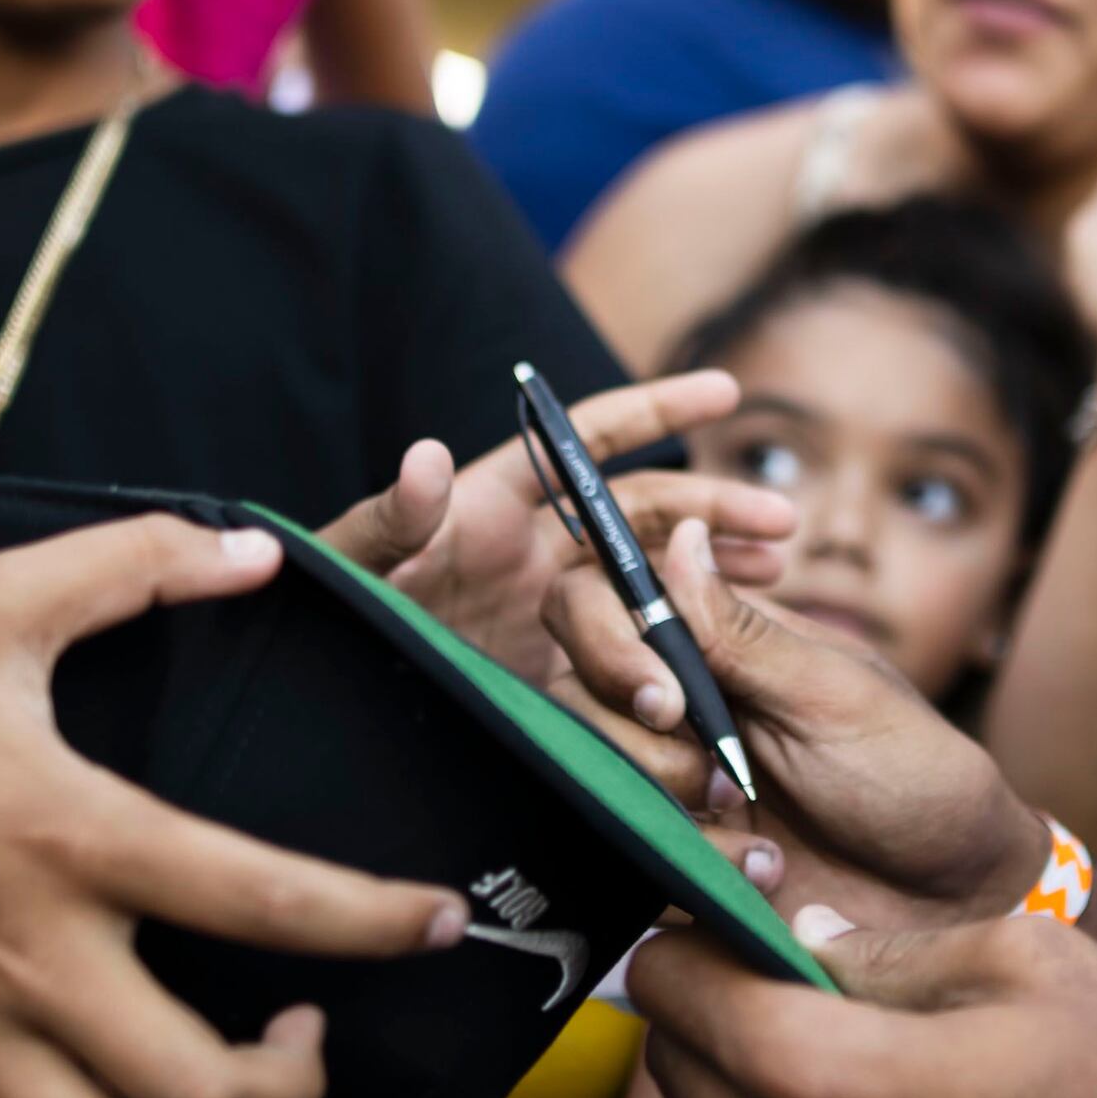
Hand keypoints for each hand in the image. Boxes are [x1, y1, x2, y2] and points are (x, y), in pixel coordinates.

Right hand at [0, 514, 470, 1097]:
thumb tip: (258, 552)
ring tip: (207, 1095)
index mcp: (71, 833)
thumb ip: (134, 565)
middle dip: (291, 1092)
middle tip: (300, 1038)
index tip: (439, 925)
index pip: (264, 897)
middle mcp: (27, 957)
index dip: (374, 923)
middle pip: (204, 1097)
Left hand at [323, 368, 792, 689]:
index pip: (587, 441)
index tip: (726, 390)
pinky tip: (726, 665)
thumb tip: (426, 457)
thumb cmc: (322, 618)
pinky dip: (680, 655)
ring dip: (711, 577)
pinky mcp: (553, 677)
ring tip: (773, 585)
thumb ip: (388, 518)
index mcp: (492, 502)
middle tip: (781, 529)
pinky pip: (631, 658)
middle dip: (715, 512)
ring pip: (649, 583)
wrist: (315, 707)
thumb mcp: (350, 568)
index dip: (656, 408)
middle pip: (643, 514)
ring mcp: (549, 613)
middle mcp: (533, 551)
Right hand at [544, 520, 1041, 918]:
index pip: (607, 599)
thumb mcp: (833, 695)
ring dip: (659, 793)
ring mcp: (668, 780)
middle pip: (573, 685)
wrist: (951, 900)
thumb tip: (676, 537)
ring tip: (746, 816)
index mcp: (717, 643)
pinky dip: (691, 858)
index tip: (662, 689)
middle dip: (628, 728)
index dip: (605, 630)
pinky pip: (627, 848)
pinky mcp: (674, 852)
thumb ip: (741, 631)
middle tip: (713, 768)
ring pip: (584, 767)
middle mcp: (677, 704)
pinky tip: (760, 870)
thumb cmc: (914, 776)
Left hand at [631, 914, 1096, 1097]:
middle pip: (681, 1076)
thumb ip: (884, 948)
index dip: (692, 930)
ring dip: (776, 1089)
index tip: (730, 902)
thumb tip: (799, 942)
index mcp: (838, 1092)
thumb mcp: (1032, 963)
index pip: (674, 993)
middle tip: (797, 963)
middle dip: (718, 1010)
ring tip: (888, 1046)